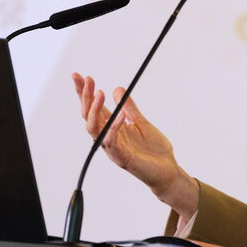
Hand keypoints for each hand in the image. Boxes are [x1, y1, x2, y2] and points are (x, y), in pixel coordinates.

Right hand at [72, 73, 197, 220]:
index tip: (78, 76)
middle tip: (86, 79)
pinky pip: (113, 143)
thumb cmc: (153, 150)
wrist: (167, 170)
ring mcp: (113, 149)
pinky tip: (120, 115)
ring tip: (99, 93)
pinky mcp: (122, 158)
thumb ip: (129, 108)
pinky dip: (114, 128)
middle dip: (85, 97)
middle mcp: (107, 138)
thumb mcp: (141, 122)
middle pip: (89, 116)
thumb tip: (118, 89)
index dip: (84, 93)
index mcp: (111, 128)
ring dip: (95, 111)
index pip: (93, 108)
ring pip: (94, 129)